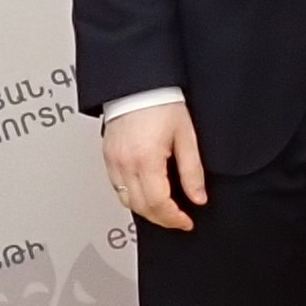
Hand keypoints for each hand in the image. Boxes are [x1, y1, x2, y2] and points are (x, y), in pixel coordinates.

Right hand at [103, 101, 208, 231]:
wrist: (138, 83)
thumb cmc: (161, 102)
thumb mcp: (186, 136)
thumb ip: (192, 171)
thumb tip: (198, 197)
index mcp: (146, 159)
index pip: (159, 204)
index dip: (174, 218)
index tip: (186, 221)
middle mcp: (126, 163)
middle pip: (141, 207)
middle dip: (161, 219)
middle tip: (178, 219)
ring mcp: (113, 161)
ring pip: (126, 201)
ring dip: (146, 210)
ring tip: (163, 209)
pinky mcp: (108, 156)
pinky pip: (117, 187)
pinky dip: (131, 196)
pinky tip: (145, 193)